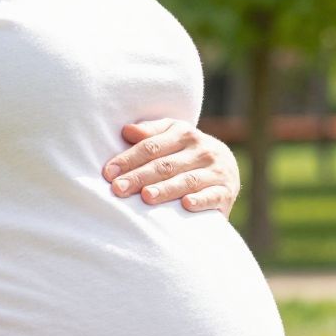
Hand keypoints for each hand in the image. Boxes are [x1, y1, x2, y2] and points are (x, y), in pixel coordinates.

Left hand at [103, 119, 239, 212]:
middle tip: (119, 189)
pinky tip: (186, 204)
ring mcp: (216, 171)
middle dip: (140, 177)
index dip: (129, 159)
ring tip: (146, 197)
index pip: (152, 146)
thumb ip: (150, 133)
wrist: (226, 169)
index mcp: (184, 133)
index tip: (109, 173)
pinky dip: (200, 200)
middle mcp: (202, 150)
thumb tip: (126, 130)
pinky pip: (213, 196)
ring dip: (166, 189)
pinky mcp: (226, 191)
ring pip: (187, 180)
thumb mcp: (171, 136)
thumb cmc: (186, 153)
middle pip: (166, 165)